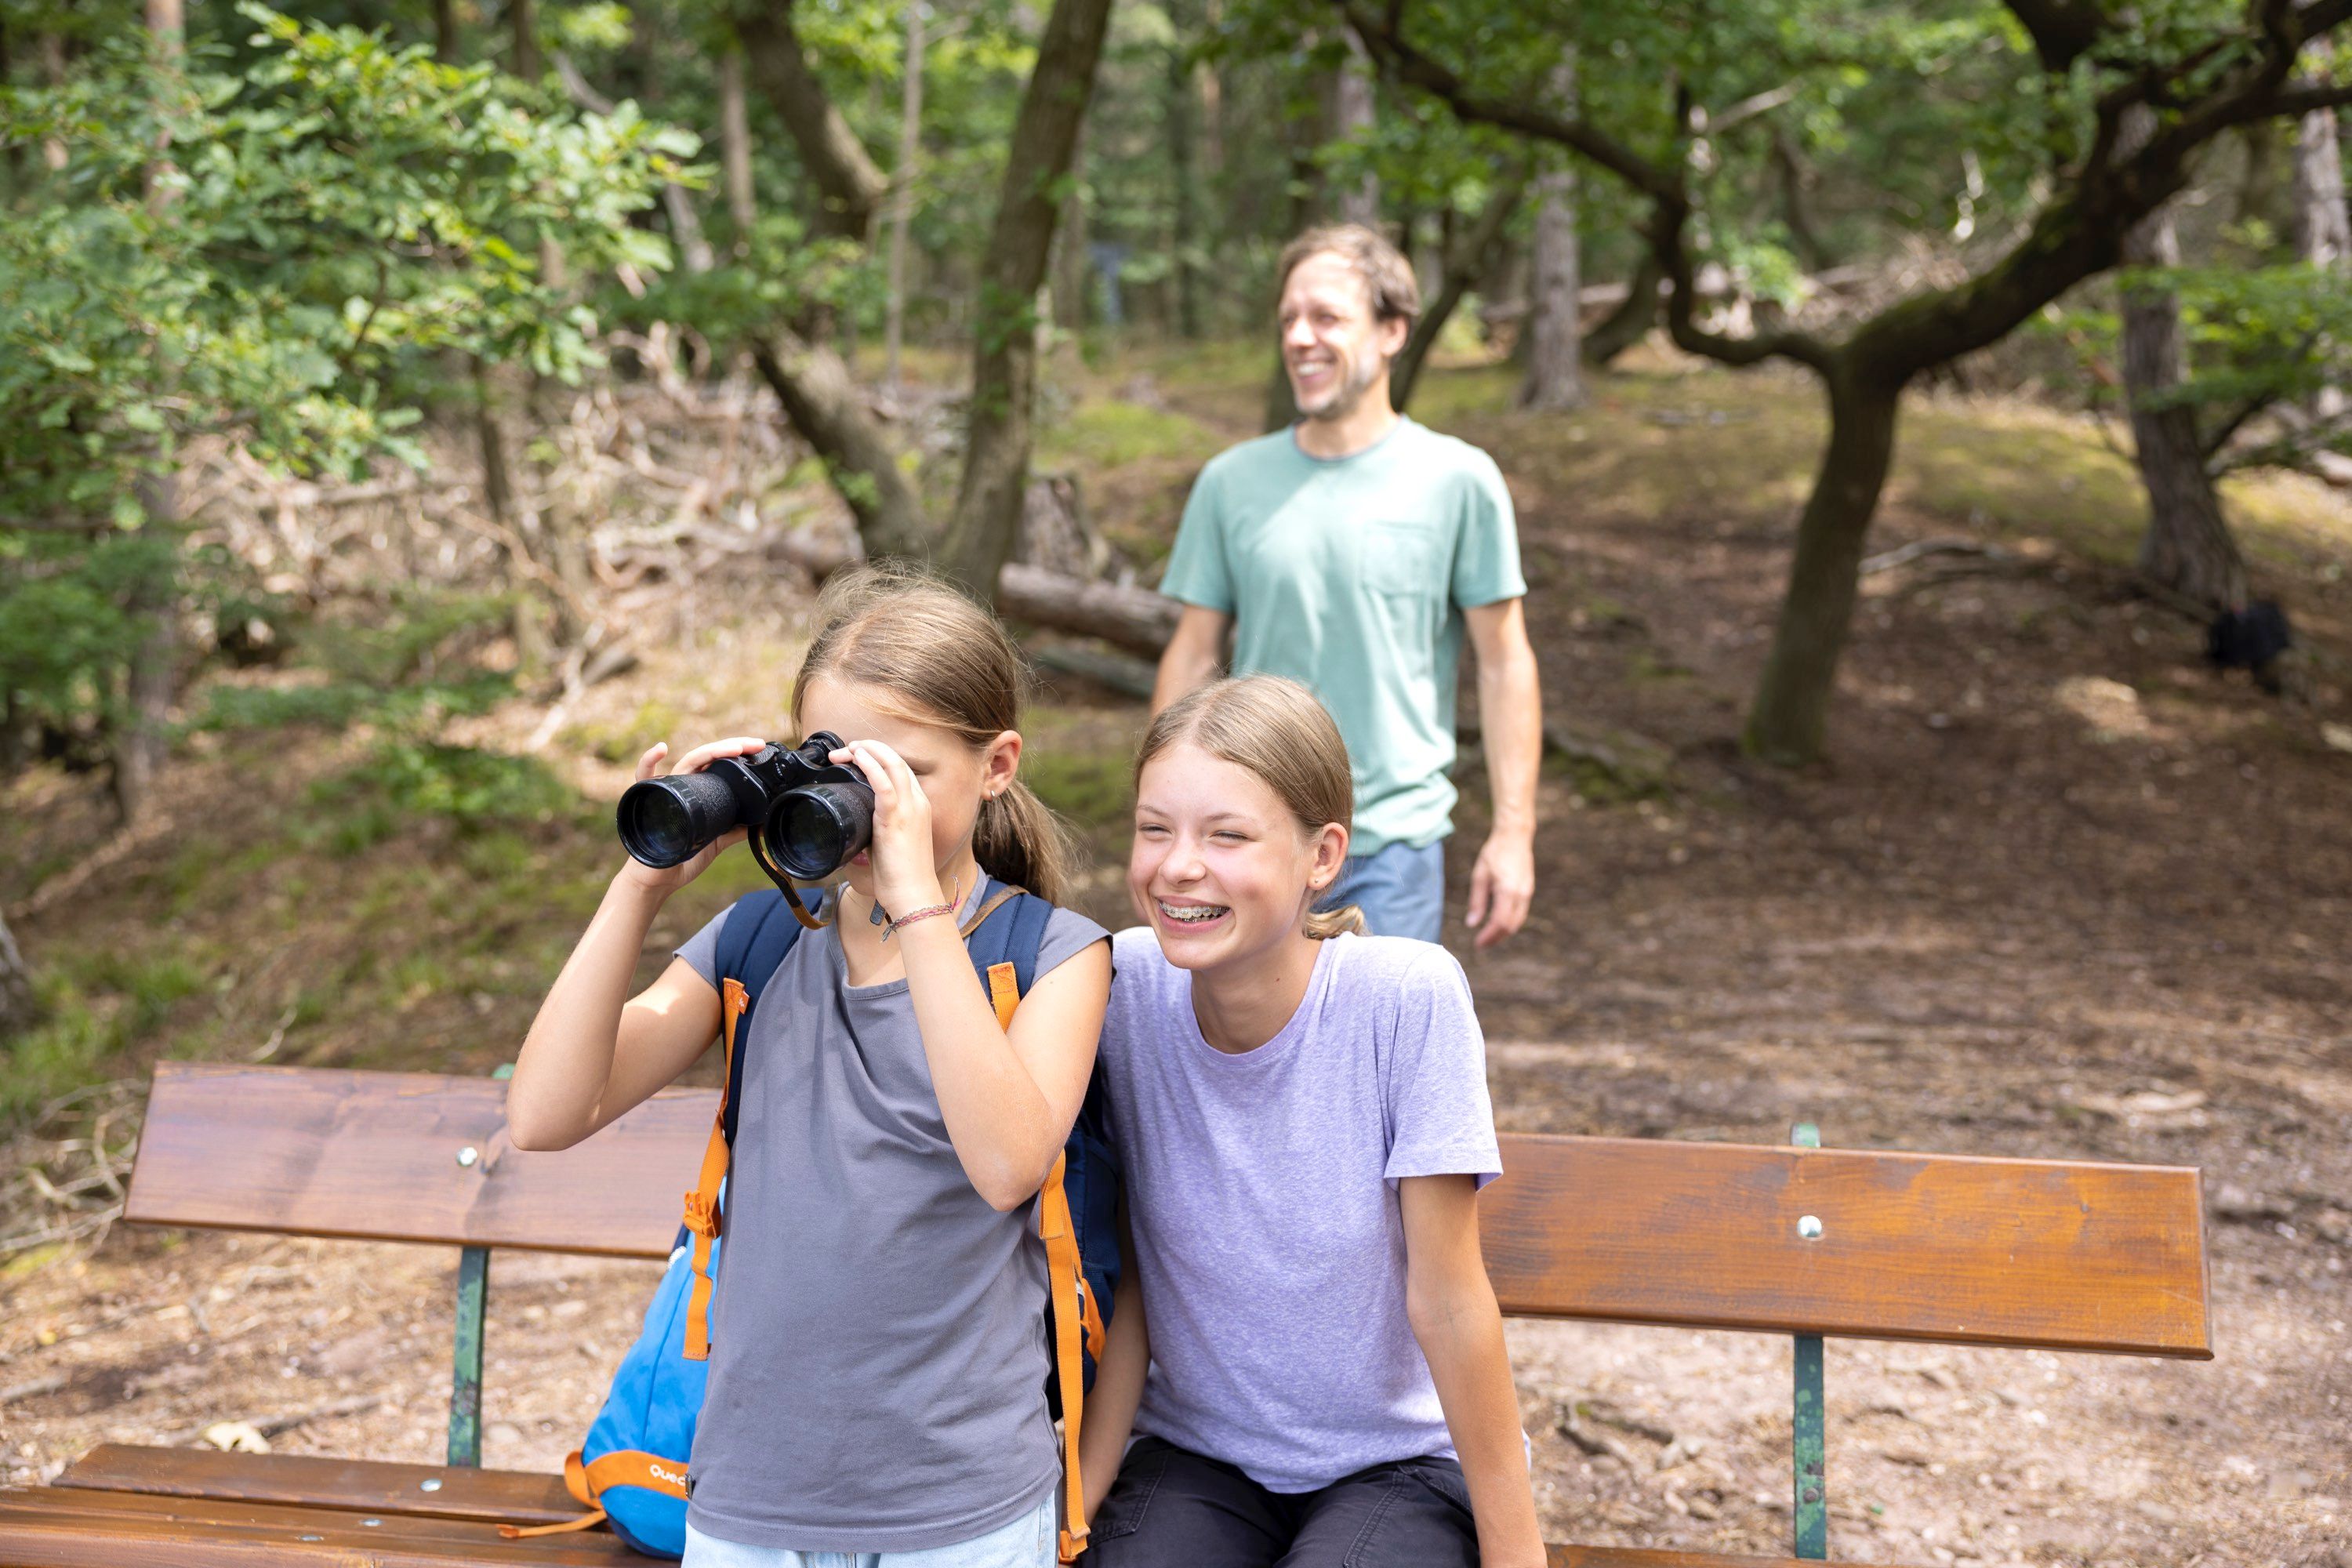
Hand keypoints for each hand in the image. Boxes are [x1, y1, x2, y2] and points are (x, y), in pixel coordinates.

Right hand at [614, 737, 762, 896]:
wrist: (660, 880)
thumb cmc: (682, 858)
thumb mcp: (716, 841)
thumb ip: (735, 830)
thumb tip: (760, 823)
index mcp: (698, 790)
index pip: (717, 763)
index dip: (737, 753)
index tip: (758, 748)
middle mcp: (683, 785)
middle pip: (707, 757)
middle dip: (732, 747)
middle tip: (754, 744)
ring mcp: (667, 790)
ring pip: (687, 762)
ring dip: (711, 751)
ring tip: (734, 747)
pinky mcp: (651, 800)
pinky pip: (644, 777)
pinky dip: (648, 760)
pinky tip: (661, 748)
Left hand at [832, 738, 945, 917]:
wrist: (913, 894)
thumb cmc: (901, 876)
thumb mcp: (887, 846)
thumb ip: (874, 833)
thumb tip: (853, 832)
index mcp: (918, 807)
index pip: (900, 770)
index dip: (878, 757)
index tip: (856, 758)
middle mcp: (918, 802)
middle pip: (896, 760)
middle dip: (870, 748)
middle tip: (846, 750)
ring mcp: (910, 808)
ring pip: (892, 763)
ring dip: (867, 750)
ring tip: (847, 749)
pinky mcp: (897, 817)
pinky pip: (884, 783)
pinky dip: (870, 765)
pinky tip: (857, 757)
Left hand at [1464, 829, 1532, 948]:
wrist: (1514, 836)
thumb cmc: (1494, 853)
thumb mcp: (1479, 876)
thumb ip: (1477, 902)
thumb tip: (1472, 924)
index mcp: (1507, 891)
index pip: (1499, 922)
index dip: (1489, 937)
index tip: (1477, 944)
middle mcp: (1521, 895)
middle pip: (1510, 926)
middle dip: (1496, 938)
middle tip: (1481, 943)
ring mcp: (1527, 893)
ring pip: (1518, 921)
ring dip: (1503, 932)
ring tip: (1488, 936)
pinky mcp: (1528, 891)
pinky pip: (1520, 913)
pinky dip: (1509, 921)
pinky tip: (1497, 922)